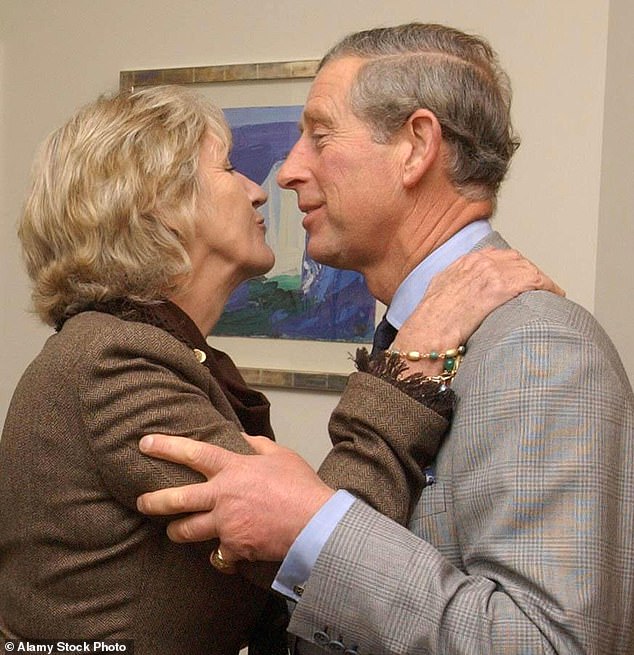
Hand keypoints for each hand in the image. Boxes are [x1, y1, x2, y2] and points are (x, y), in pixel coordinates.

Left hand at [137, 433, 334, 562]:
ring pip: (188, 531)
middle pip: (177, 499)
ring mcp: (225, 524)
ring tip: (173, 531)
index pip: (194, 453)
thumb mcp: (282, 456)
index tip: (146, 443)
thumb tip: (245, 438)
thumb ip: (259, 446)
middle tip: (142, 502)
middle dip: (154, 501)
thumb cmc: (301, 486)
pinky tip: (222, 556)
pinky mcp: (234, 548)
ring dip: (178, 531)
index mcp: (234, 469)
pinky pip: (218, 555)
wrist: (315, 523)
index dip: (167, 447)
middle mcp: (223, 496)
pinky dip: (219, 556)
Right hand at [394, 248, 563, 373]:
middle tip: (540, 287)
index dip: (513, 266)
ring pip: (528, 269)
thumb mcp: (438, 291)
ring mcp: (491, 273)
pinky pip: (535, 281)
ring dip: (541, 281)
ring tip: (550, 293)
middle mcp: (479, 262)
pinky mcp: (501, 287)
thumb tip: (463, 292)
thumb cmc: (431, 321)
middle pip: (516, 260)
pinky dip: (549, 287)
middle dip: (530, 272)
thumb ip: (454, 284)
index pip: (498, 255)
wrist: (429, 331)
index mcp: (464, 262)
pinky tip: (555, 296)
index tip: (521, 276)